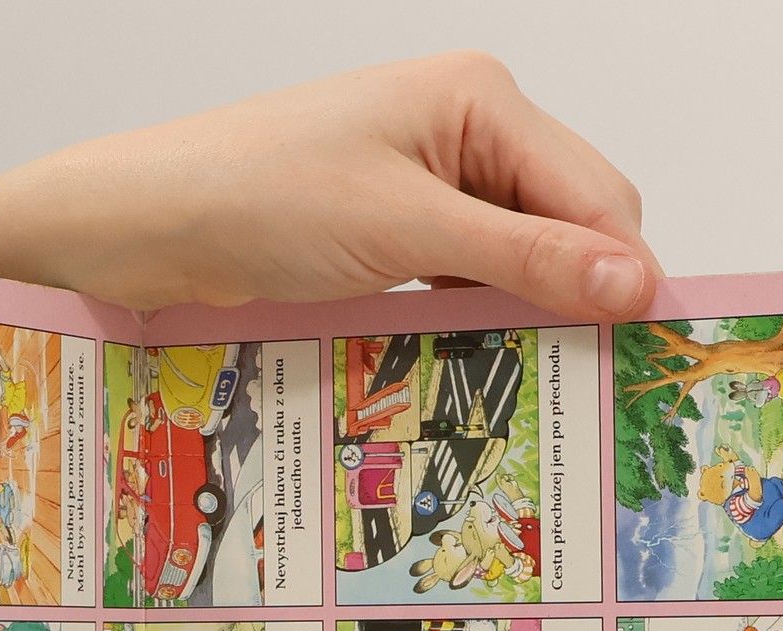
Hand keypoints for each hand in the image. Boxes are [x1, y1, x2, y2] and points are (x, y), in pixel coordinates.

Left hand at [0, 53, 657, 318]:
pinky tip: (464, 358)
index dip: (621, 272)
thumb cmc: (256, 198)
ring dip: (520, 316)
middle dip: (573, 296)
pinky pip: (467, 280)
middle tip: (573, 378)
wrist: (146, 226)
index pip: (597, 193)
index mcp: (480, 99)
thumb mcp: (405, 230)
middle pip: (568, 226)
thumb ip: (526, 256)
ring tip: (517, 376)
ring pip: (519, 261)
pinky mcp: (395, 232)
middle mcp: (465, 131)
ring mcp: (428, 183)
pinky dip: (474, 320)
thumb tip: (636, 281)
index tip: (637, 352)